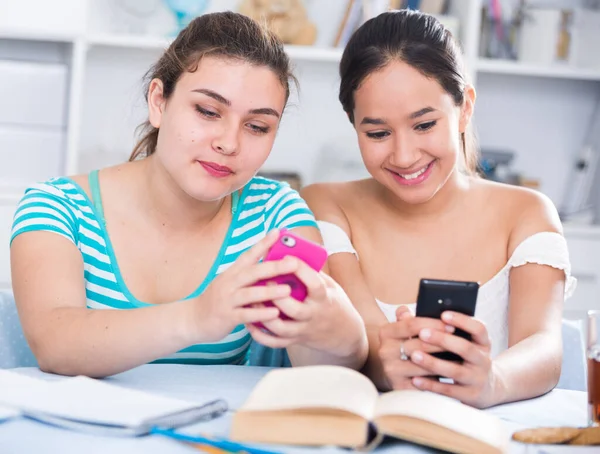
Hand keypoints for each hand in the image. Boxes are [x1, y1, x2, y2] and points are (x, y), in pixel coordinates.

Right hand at [188, 230, 298, 342]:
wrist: (191, 319)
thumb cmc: (217, 300)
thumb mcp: (230, 283)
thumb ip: (247, 276)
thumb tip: (271, 266)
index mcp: (232, 273)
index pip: (249, 254)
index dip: (263, 243)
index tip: (279, 232)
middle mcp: (229, 283)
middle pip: (253, 272)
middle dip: (274, 266)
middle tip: (293, 262)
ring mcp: (227, 299)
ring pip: (250, 293)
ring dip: (270, 291)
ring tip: (288, 290)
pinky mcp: (226, 316)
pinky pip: (245, 314)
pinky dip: (260, 314)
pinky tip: (275, 313)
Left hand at [246, 259, 360, 355]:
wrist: (344, 333)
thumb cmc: (334, 302)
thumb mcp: (330, 285)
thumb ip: (312, 273)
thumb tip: (291, 254)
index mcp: (324, 298)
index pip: (314, 284)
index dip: (301, 270)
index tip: (287, 257)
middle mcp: (313, 315)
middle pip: (294, 309)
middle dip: (277, 296)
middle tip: (265, 280)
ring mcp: (304, 330)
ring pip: (281, 328)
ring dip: (264, 316)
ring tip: (253, 301)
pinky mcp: (295, 340)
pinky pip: (275, 342)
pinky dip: (260, 334)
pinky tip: (250, 322)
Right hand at [379, 306, 454, 389]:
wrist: (394, 372)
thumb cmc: (406, 345)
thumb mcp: (405, 330)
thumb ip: (411, 318)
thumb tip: (419, 308)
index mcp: (385, 332)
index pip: (412, 324)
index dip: (434, 324)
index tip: (452, 325)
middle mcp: (384, 351)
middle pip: (419, 345)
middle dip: (443, 343)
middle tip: (462, 342)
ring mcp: (391, 371)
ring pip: (424, 366)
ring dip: (444, 362)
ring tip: (462, 358)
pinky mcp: (399, 388)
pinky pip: (424, 384)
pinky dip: (439, 380)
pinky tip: (452, 375)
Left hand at [409, 311, 495, 407]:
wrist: (485, 388)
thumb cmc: (463, 357)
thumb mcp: (461, 341)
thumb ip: (436, 326)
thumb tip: (405, 312)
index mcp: (482, 342)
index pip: (479, 328)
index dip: (462, 321)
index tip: (443, 315)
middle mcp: (483, 360)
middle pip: (466, 348)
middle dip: (443, 340)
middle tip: (423, 333)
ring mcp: (478, 379)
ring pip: (455, 371)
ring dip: (433, 363)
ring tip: (414, 355)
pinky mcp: (470, 395)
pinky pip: (448, 390)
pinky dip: (431, 385)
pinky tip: (415, 379)